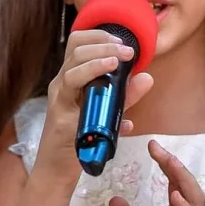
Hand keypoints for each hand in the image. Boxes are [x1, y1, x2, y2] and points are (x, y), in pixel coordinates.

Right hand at [34, 30, 153, 184]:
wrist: (58, 169)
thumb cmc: (80, 139)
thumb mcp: (107, 113)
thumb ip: (125, 96)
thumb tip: (146, 78)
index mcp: (71, 78)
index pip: (79, 43)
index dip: (100, 35)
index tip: (123, 41)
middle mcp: (61, 84)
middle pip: (75, 49)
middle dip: (103, 44)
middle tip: (127, 51)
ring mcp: (59, 100)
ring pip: (72, 69)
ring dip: (96, 61)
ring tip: (117, 61)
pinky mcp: (61, 119)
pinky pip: (73, 97)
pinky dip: (91, 89)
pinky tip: (111, 93)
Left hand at [109, 141, 204, 205]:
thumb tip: (114, 200)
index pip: (174, 187)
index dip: (166, 167)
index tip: (153, 148)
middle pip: (186, 186)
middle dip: (173, 165)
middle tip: (158, 147)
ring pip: (194, 199)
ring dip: (182, 179)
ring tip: (169, 162)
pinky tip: (174, 195)